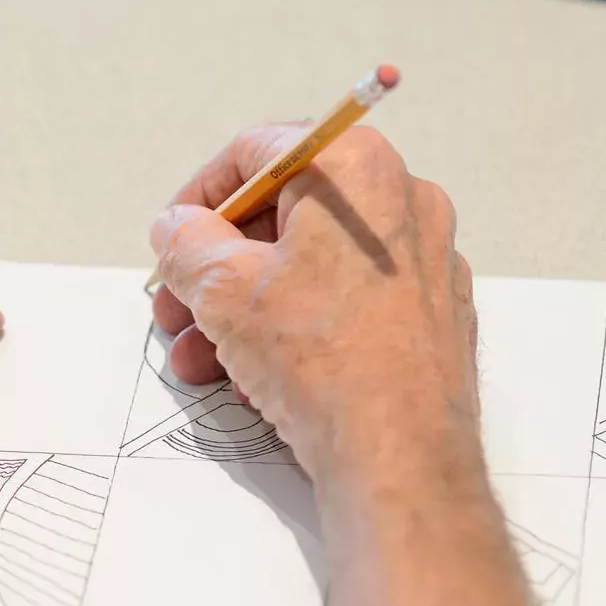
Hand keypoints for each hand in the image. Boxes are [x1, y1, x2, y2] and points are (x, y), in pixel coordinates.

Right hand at [149, 125, 476, 479]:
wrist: (399, 453)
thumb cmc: (319, 356)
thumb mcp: (222, 289)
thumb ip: (186, 242)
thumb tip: (177, 227)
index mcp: (355, 168)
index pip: (258, 152)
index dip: (200, 197)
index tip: (171, 239)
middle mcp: (403, 200)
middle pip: (285, 216)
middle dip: (217, 268)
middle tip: (176, 311)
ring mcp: (427, 260)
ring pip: (313, 268)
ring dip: (247, 309)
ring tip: (203, 361)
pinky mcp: (434, 316)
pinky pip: (350, 304)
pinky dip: (299, 328)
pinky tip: (260, 379)